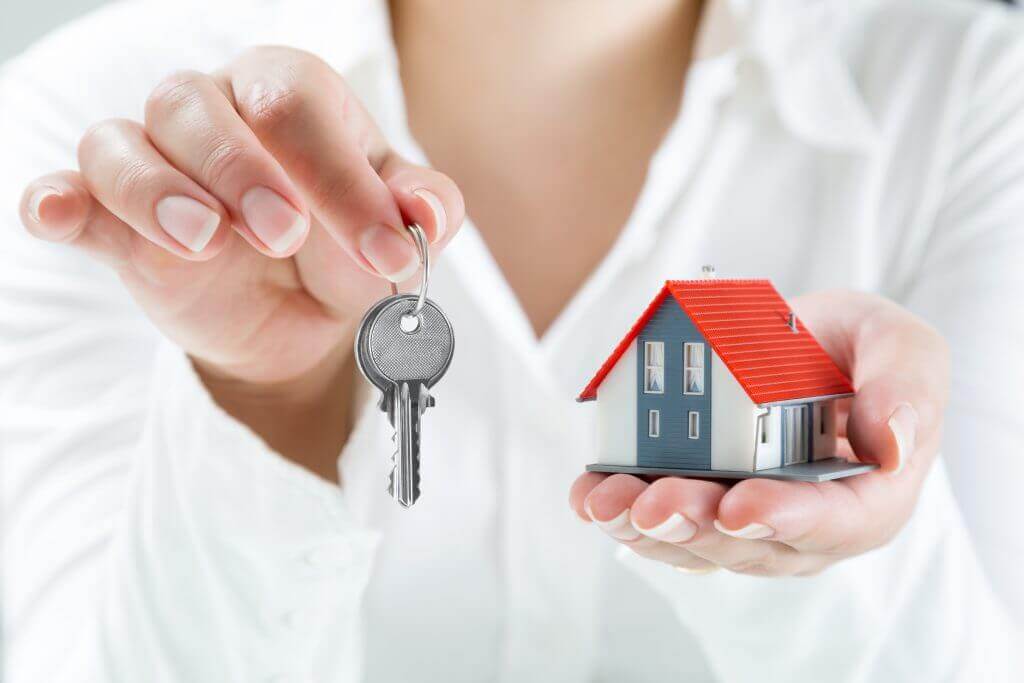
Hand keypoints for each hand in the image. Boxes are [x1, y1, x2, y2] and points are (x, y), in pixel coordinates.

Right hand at [18, 47, 463, 476]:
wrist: (301, 311)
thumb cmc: (345, 248)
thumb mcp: (394, 230)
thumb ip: (423, 211)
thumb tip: (428, 217)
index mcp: (286, 95)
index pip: (296, 105)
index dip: (340, 178)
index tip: (385, 253)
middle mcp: (213, 113)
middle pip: (197, 106)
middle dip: (242, 172)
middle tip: (285, 235)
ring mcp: (155, 163)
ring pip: (120, 143)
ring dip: (156, 189)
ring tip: (205, 240)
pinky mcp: (114, 221)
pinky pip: (70, 195)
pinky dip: (58, 202)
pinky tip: (59, 214)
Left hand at [569, 291, 949, 575]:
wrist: (809, 350)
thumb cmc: (857, 351)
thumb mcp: (897, 342)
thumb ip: (906, 383)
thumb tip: (892, 443)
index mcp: (867, 493)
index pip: (836, 522)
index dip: (788, 517)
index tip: (741, 503)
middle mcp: (805, 524)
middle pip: (752, 541)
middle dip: (698, 523)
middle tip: (655, 502)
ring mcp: (748, 522)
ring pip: (698, 543)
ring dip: (647, 528)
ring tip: (605, 501)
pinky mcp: (702, 508)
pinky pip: (664, 526)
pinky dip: (623, 513)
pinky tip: (590, 495)